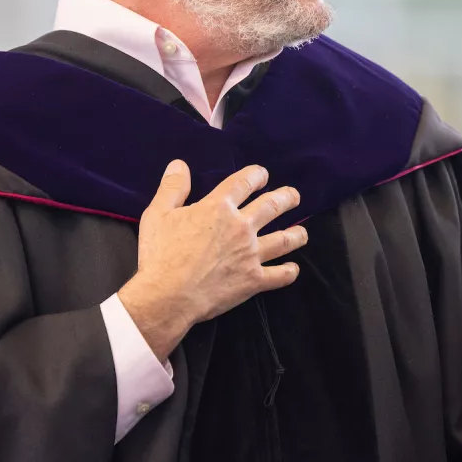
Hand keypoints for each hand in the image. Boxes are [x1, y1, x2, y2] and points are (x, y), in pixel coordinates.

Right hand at [118, 161, 304, 359]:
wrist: (168, 295)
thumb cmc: (161, 255)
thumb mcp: (158, 214)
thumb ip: (172, 188)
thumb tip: (179, 165)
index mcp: (218, 208)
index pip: (243, 183)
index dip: (256, 175)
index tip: (262, 174)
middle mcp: (241, 227)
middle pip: (271, 206)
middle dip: (286, 198)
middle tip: (294, 195)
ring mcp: (250, 254)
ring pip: (283, 240)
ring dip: (296, 234)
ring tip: (302, 231)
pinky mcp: (253, 280)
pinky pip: (279, 275)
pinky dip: (288, 272)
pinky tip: (293, 269)